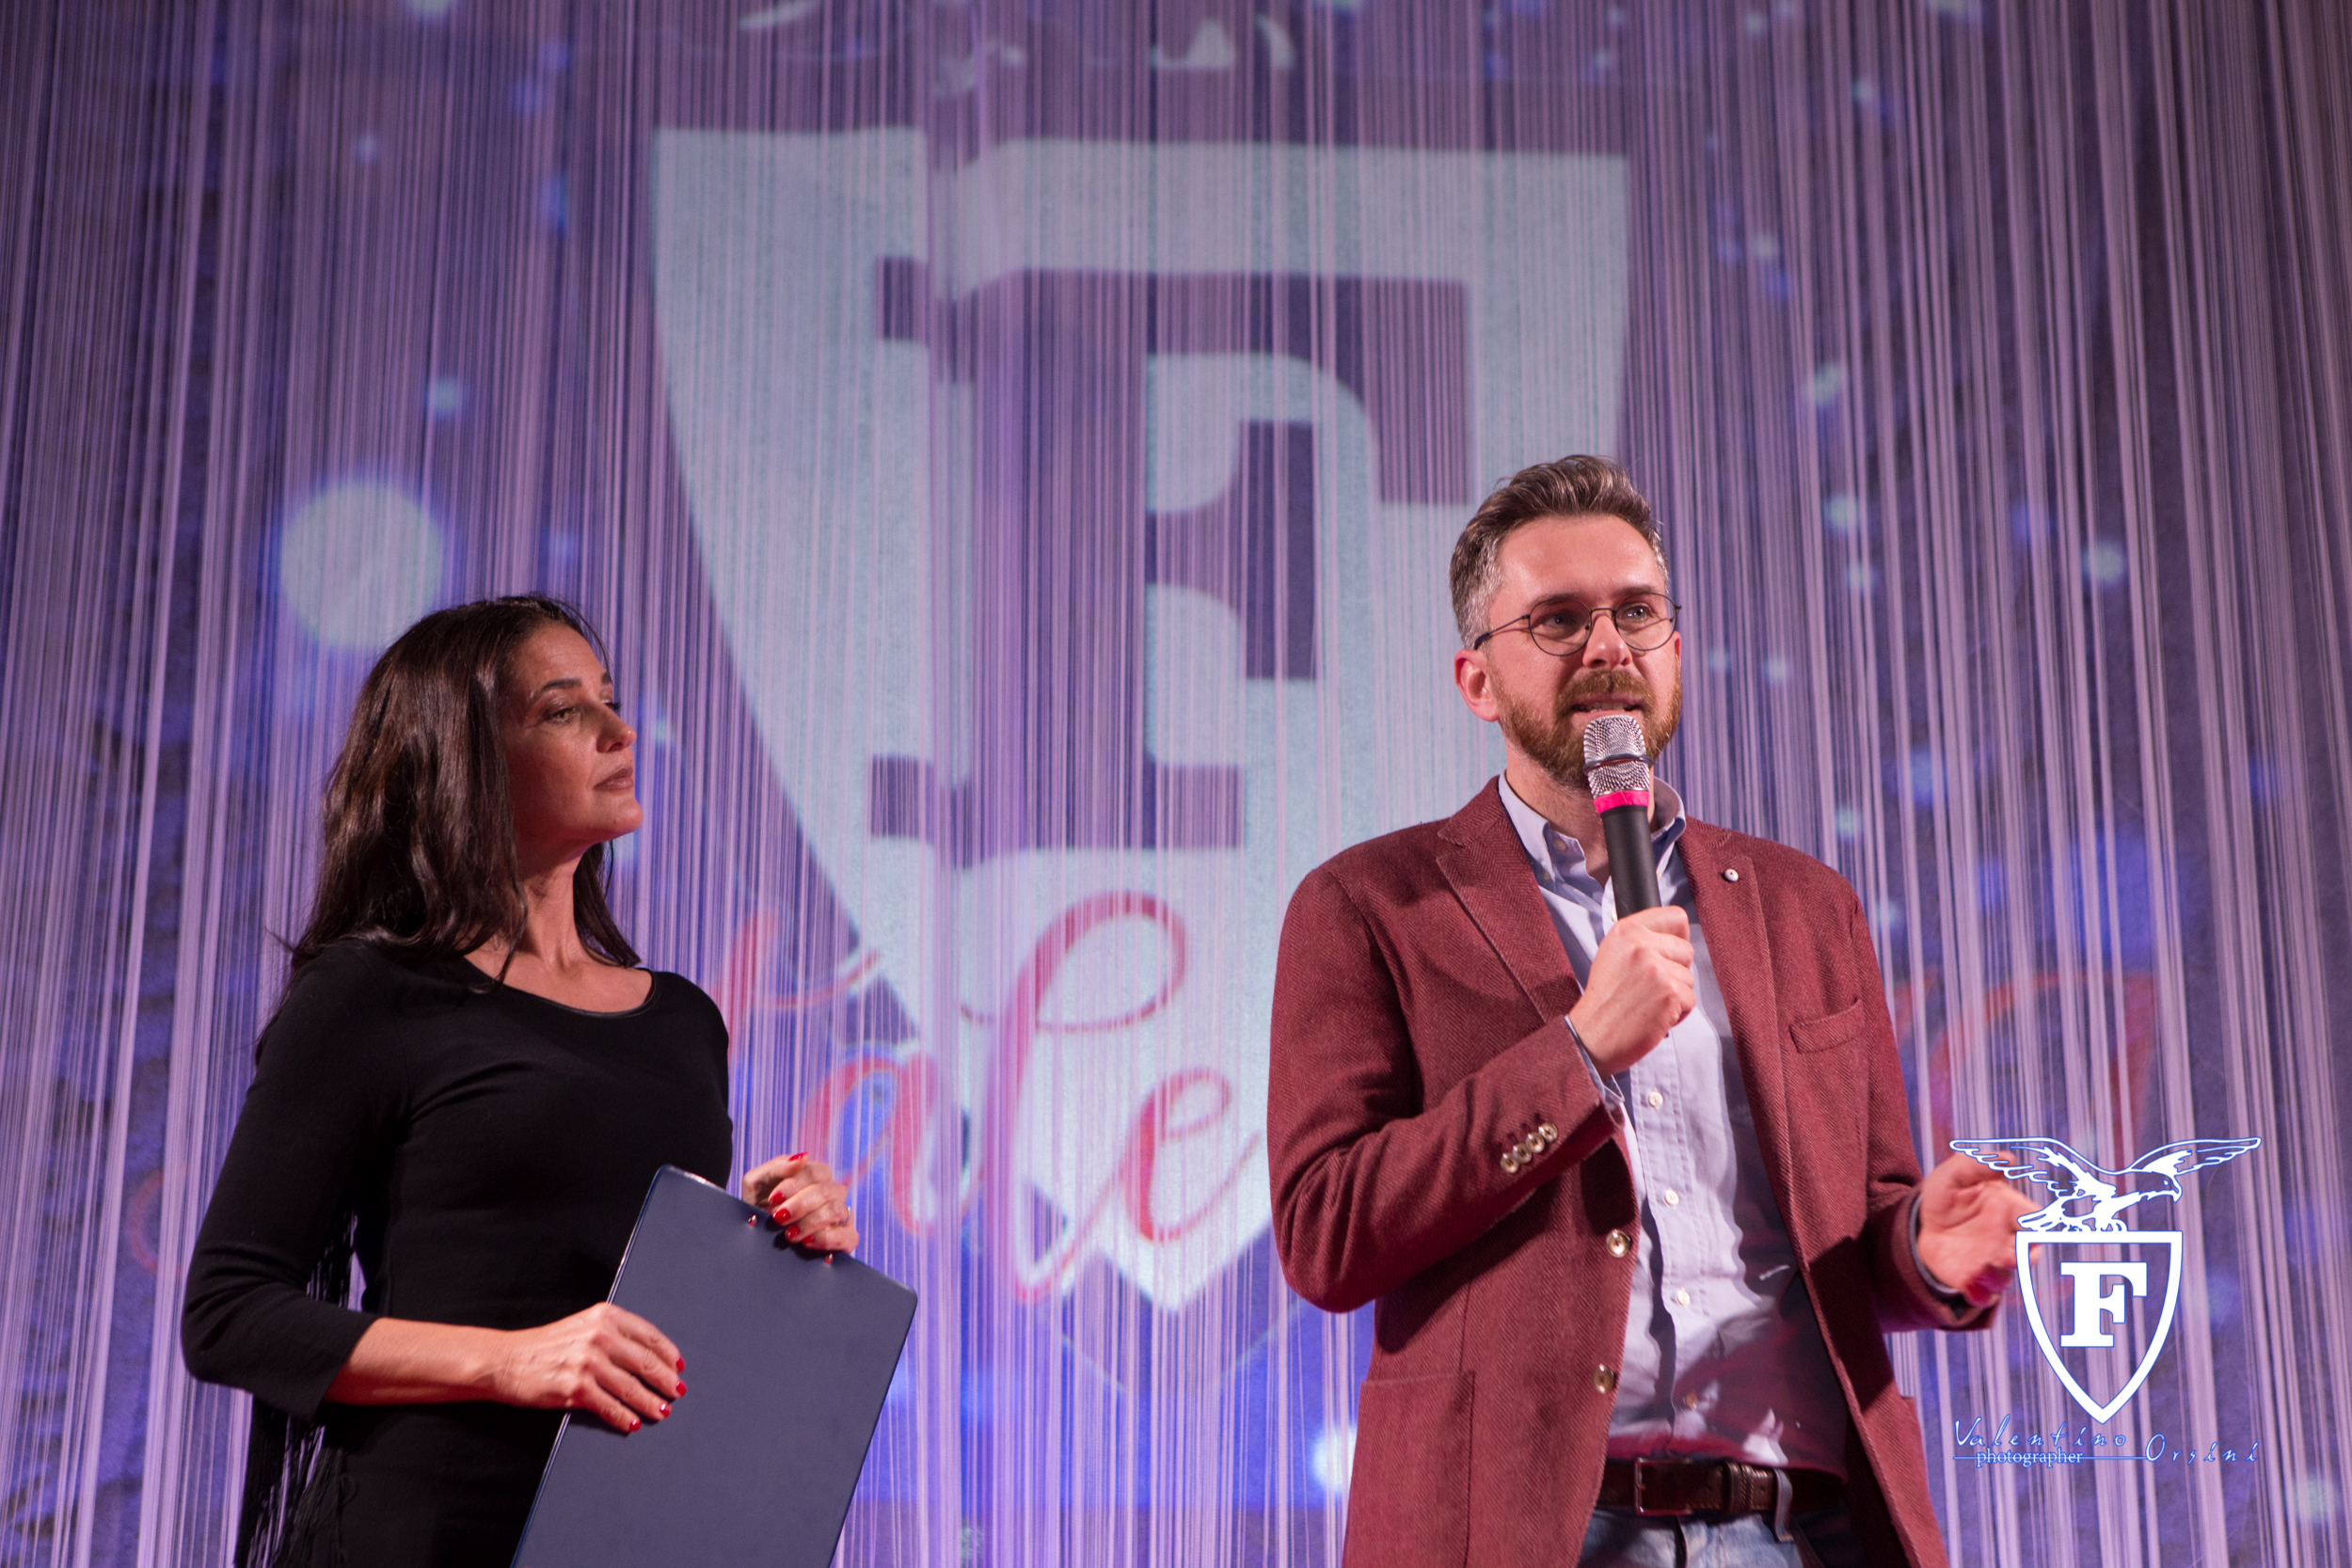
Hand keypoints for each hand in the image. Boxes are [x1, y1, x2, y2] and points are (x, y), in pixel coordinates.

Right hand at [488, 1302, 683, 1432]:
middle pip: (646, 1362)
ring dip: (651, 1402)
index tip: (678, 1367)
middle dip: (665, 1380)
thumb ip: (613, 1334)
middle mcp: (600, 1336)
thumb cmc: (545, 1345)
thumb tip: (647, 1357)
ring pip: (632, 1387)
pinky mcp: (575, 1388)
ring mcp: (588, 1362)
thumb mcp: (583, 1326)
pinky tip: (632, 1423)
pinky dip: (624, 1417)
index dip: (668, 1354)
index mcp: (605, 1316)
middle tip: (677, 1392)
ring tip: (662, 1411)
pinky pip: (609, 1406)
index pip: (649, 1336)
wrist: (505, 1360)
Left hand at [742, 1152, 858, 1254]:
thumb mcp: (756, 1184)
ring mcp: (841, 1215)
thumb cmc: (757, 1207)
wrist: (756, 1237)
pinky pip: (848, 1236)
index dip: (795, 1184)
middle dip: (800, 1205)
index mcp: (815, 1176)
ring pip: (835, 1211)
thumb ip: (777, 1167)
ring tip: (789, 1234)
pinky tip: (807, 1242)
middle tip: (779, 1218)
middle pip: (825, 1191)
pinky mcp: (846, 1239)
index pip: (815, 1172)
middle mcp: (831, 1193)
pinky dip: (827, 1239)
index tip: (774, 1198)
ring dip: (810, 1223)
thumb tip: (803, 1157)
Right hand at [1567, 906, 1694, 1075]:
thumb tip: (1678, 935)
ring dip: (1675, 994)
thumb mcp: (1613, 955)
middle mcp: (1640, 945)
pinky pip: (1690, 1000)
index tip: (1666, 954)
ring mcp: (1656, 968)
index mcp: (1626, 930)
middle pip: (1686, 950)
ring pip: (1690, 978)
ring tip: (1648, 1002)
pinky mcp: (1669, 993)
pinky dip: (1678, 1013)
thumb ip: (1641, 940)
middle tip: (1649, 987)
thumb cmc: (1605, 1000)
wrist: (1592, 1036)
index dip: (1676, 938)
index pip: (1675, 917)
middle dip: (1676, 971)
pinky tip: (1654, 1015)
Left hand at [1917, 1153, 2039, 1307]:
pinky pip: (1982, 1294)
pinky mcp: (1972, 1279)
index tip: (2028, 1226)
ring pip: (2005, 1277)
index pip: (2035, 1221)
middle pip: (2027, 1255)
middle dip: (2020, 1257)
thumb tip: (2009, 1159)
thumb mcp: (1954, 1173)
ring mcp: (1991, 1262)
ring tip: (1980, 1269)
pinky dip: (1979, 1294)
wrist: (1922, 1221)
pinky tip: (1969, 1286)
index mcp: (2009, 1211)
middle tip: (2005, 1255)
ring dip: (1996, 1277)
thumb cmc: (1947, 1193)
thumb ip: (1979, 1164)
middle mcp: (2006, 1240)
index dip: (2036, 1225)